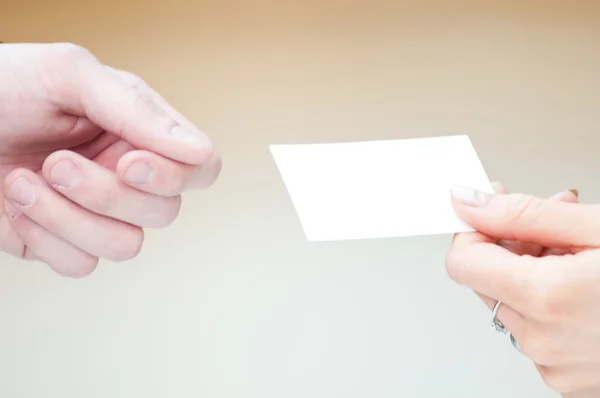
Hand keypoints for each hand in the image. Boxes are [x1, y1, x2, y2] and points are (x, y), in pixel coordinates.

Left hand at [0, 43, 220, 276]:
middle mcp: (128, 177)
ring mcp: (97, 214)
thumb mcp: (70, 75)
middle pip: (165, 213)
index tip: (128, 161)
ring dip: (68, 216)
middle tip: (56, 162)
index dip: (175, 175)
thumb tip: (199, 152)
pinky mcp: (62, 242)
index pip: (200, 168)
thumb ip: (137, 110)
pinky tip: (15, 203)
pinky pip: (80, 265)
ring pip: (125, 246)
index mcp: (142, 134)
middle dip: (106, 193)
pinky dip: (43, 236)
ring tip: (23, 179)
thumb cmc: (2, 85)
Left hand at [446, 185, 599, 396]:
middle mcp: (545, 342)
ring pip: (514, 305)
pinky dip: (551, 303)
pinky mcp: (570, 380)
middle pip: (489, 282)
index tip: (490, 212)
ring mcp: (557, 367)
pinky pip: (539, 331)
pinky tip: (586, 284)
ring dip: (535, 271)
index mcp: (547, 300)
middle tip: (555, 220)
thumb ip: (522, 214)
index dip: (473, 231)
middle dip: (513, 245)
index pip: (462, 262)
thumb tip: (467, 201)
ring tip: (581, 251)